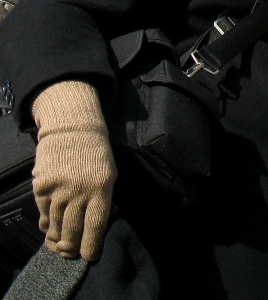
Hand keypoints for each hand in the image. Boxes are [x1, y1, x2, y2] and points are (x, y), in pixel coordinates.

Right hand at [32, 81, 115, 261]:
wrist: (73, 128)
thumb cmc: (96, 154)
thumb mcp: (109, 174)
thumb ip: (101, 200)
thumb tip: (91, 229)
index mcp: (102, 187)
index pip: (95, 226)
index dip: (91, 246)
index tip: (89, 256)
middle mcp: (79, 190)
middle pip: (72, 231)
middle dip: (72, 247)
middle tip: (72, 252)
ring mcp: (58, 189)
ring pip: (55, 225)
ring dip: (57, 238)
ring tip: (61, 243)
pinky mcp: (41, 186)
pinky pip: (43, 213)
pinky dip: (47, 223)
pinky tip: (50, 226)